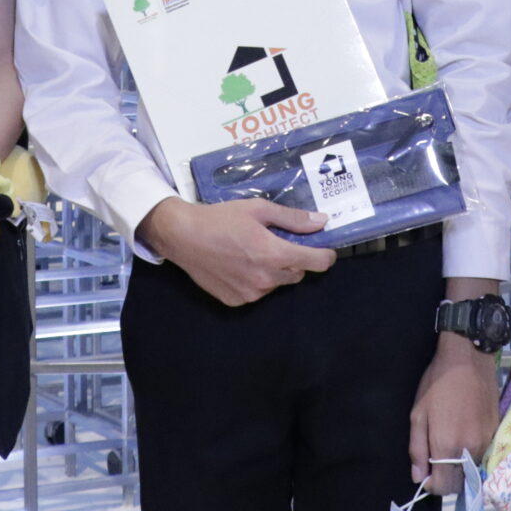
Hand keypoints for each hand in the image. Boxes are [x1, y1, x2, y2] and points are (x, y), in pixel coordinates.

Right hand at [137, 197, 334, 305]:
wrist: (183, 236)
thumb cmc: (221, 218)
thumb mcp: (258, 210)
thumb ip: (292, 219)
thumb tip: (322, 222)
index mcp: (274, 254)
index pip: (317, 263)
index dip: (326, 255)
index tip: (325, 249)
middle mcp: (266, 279)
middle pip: (298, 273)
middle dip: (295, 259)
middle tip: (277, 243)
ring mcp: (251, 294)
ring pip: (277, 284)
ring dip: (274, 271)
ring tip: (253, 253)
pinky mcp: (236, 301)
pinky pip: (257, 292)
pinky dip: (256, 281)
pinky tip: (239, 265)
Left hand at [408, 338, 498, 492]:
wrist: (468, 358)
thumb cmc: (437, 384)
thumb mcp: (418, 414)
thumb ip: (417, 449)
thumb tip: (418, 476)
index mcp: (448, 446)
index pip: (445, 487)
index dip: (432, 485)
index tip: (426, 474)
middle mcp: (470, 449)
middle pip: (461, 482)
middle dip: (447, 478)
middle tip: (435, 458)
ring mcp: (486, 441)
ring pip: (472, 468)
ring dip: (459, 464)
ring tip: (450, 440)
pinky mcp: (496, 431)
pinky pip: (482, 453)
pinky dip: (471, 451)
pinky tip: (463, 430)